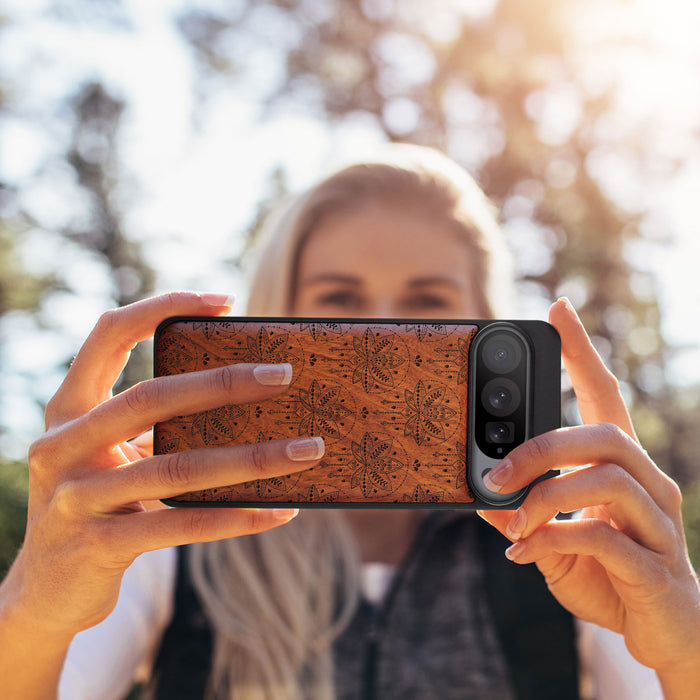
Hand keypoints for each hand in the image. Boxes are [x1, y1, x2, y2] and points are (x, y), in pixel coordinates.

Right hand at [3, 292, 323, 640]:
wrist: (45, 591)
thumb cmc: (97, 503)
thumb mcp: (111, 455)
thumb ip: (153, 426)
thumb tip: (246, 398)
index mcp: (68, 409)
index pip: (108, 334)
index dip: (162, 307)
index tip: (224, 300)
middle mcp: (62, 445)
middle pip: (151, 397)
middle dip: (224, 382)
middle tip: (284, 374)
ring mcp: (76, 498)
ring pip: (178, 467)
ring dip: (253, 458)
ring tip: (308, 449)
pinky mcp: (99, 546)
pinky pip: (183, 525)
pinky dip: (238, 517)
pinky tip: (280, 511)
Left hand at [478, 298, 699, 690]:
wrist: (663, 635)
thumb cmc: (609, 576)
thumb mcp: (553, 540)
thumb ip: (522, 515)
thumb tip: (480, 496)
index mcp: (622, 468)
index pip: (605, 395)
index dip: (582, 352)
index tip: (557, 309)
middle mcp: (649, 484)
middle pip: (604, 434)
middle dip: (541, 447)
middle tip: (495, 473)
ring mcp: (659, 523)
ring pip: (606, 479)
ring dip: (545, 497)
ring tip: (512, 522)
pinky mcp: (656, 566)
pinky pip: (603, 537)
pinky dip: (553, 539)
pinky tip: (524, 554)